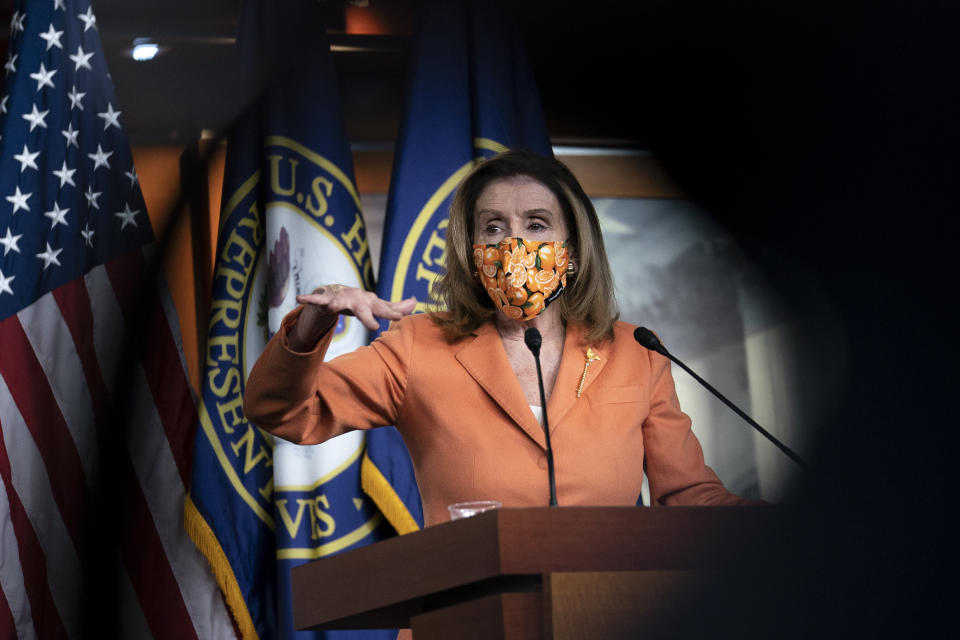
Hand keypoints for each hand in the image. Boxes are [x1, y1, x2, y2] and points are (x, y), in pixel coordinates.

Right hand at [290, 284, 416, 350]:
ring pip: (338, 302)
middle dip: (367, 316)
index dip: (392, 313)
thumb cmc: (361, 301)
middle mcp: (356, 298)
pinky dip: (309, 298)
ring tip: (332, 308)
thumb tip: (415, 302)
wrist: (336, 292)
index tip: (401, 317)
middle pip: (362, 309)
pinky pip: (316, 299)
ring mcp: (340, 297)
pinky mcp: (325, 298)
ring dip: (335, 304)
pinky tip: (300, 297)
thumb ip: (395, 306)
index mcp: (370, 302)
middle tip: (373, 325)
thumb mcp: (378, 304)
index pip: (383, 309)